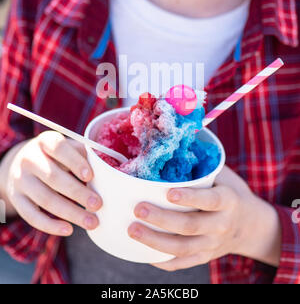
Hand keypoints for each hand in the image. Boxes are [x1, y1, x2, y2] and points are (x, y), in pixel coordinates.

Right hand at [0, 131, 101, 235]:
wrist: (23, 162)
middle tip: (98, 204)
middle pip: (53, 177)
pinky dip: (50, 225)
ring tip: (92, 222)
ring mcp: (20, 180)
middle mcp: (29, 159)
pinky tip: (69, 229)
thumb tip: (109, 169)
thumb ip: (86, 155)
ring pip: (44, 199)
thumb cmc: (57, 156)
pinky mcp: (16, 199)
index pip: (59, 149)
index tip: (90, 176)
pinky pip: (32, 215)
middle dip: (77, 193)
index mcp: (45, 141)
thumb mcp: (69, 148)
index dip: (74, 162)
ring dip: (70, 213)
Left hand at [128, 166, 280, 270]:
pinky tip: (143, 253)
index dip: (190, 197)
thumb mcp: (224, 176)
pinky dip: (163, 261)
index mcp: (228, 201)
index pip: (210, 200)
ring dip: (155, 241)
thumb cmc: (229, 192)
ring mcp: (213, 244)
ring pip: (183, 248)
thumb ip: (202, 167)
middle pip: (190, 226)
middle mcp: (221, 225)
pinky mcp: (205, 257)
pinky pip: (183, 263)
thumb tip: (171, 144)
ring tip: (132, 229)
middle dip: (162, 219)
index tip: (168, 193)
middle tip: (138, 209)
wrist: (250, 225)